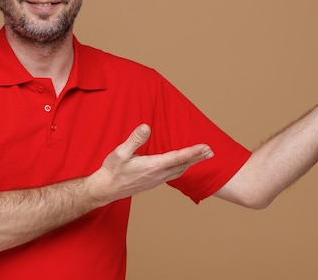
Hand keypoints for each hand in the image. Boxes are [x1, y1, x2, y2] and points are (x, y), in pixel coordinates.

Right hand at [95, 124, 213, 202]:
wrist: (106, 189)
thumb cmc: (112, 170)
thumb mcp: (120, 152)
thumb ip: (134, 139)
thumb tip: (147, 127)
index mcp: (153, 166)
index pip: (178, 157)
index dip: (193, 152)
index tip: (206, 147)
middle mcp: (158, 174)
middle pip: (183, 165)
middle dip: (198, 157)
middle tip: (211, 151)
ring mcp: (156, 180)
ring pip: (180, 171)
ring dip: (192, 163)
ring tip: (202, 156)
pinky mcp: (153, 182)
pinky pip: (174, 175)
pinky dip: (183, 168)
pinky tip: (184, 165)